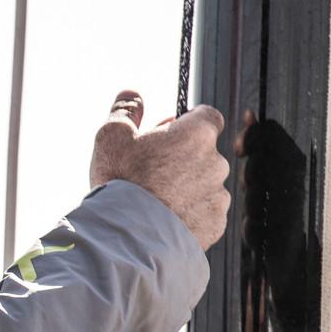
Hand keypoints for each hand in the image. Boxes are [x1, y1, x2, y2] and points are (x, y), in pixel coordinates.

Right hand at [89, 91, 230, 249]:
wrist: (127, 236)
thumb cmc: (120, 183)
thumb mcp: (111, 137)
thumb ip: (126, 110)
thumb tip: (132, 94)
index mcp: (196, 134)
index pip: (207, 116)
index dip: (188, 124)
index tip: (169, 135)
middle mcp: (215, 162)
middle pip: (204, 153)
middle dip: (183, 159)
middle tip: (151, 172)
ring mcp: (218, 195)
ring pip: (205, 185)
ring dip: (186, 188)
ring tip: (154, 202)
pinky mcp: (216, 224)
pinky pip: (204, 213)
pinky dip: (189, 215)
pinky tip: (163, 220)